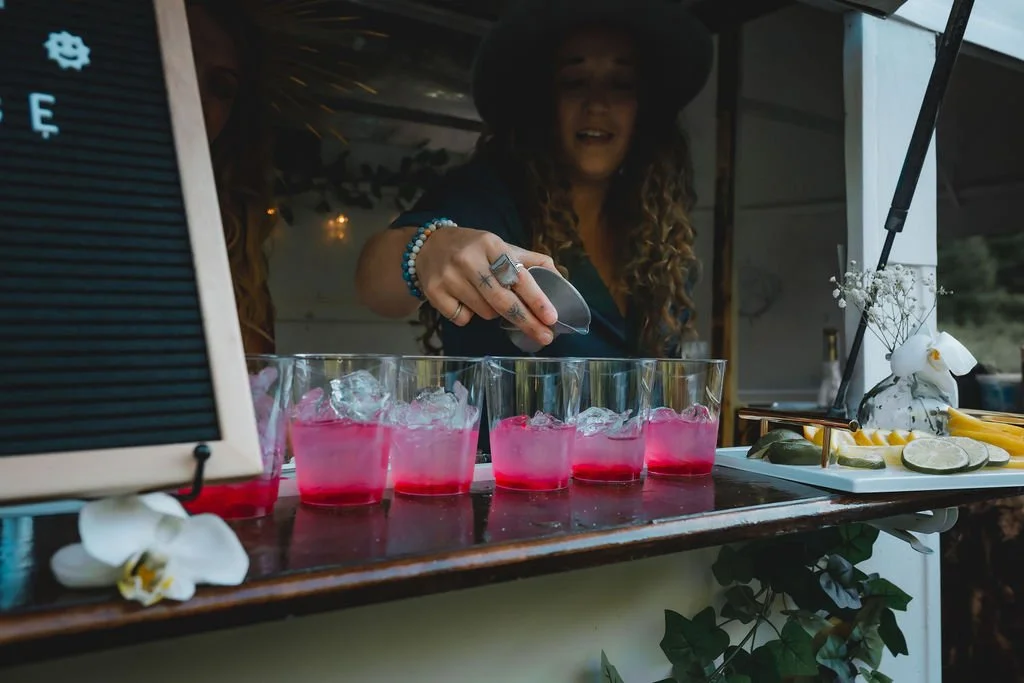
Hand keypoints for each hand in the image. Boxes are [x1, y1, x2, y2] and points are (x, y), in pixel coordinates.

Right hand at [415, 227, 559, 345]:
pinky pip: (462, 318)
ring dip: (494, 313)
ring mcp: (449, 276)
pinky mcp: (434, 292)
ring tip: (486, 297)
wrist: (428, 245)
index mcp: (491, 245)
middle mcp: (469, 259)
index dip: (537, 299)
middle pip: (503, 301)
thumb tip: (560, 280)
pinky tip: (464, 300)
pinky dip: (469, 315)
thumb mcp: (501, 246)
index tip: (551, 317)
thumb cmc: (474, 249)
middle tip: (544, 337)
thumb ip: (530, 261)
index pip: (518, 276)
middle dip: (526, 321)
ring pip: (485, 312)